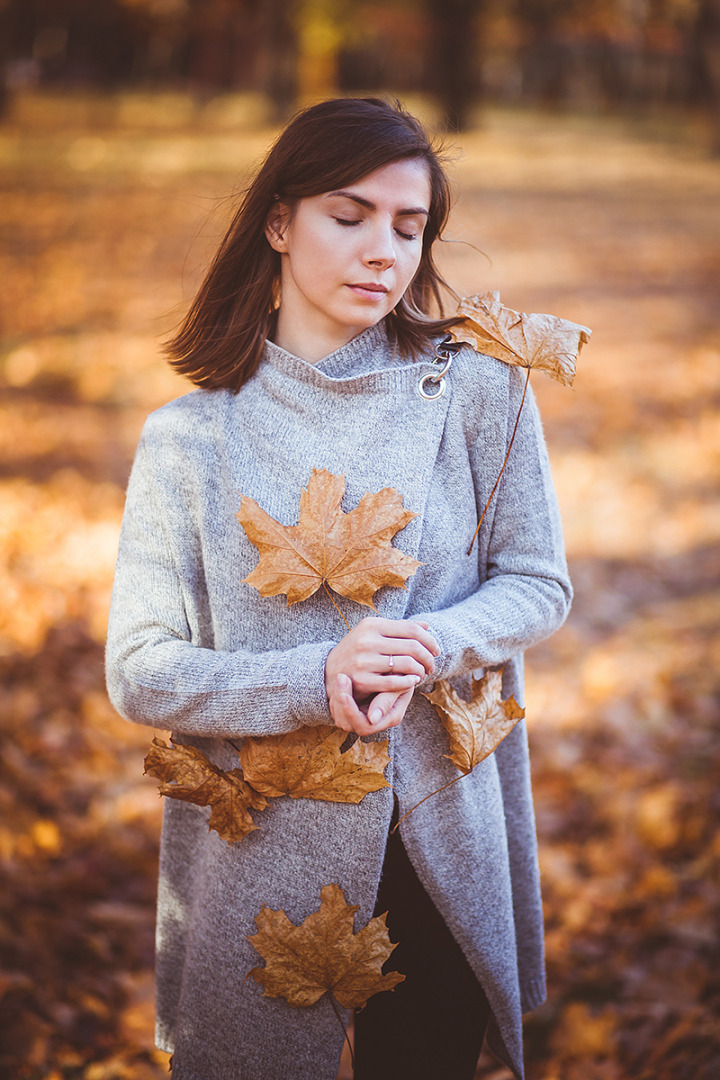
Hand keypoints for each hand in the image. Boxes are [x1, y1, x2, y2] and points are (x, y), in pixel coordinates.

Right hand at [325, 617, 439, 702]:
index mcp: (372, 625)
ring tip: (422, 674)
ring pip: (406, 664)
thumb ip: (399, 629)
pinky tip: (413, 682)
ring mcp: (363, 661)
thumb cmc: (356, 651)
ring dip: (420, 671)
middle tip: (432, 665)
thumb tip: (426, 626)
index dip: (429, 640)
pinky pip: (394, 681)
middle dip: (428, 657)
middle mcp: (367, 640)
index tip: (436, 650)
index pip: (411, 629)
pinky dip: (408, 682)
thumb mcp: (373, 634)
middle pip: (412, 646)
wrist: (328, 672)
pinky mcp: (362, 680)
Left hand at [329, 675, 414, 734]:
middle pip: (347, 724)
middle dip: (340, 704)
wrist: (404, 668)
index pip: (364, 726)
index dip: (352, 712)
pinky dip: (337, 695)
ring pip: (340, 718)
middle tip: (341, 678)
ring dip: (337, 698)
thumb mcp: (401, 685)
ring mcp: (363, 715)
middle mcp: (374, 721)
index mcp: (388, 718)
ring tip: (342, 676)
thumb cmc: (406, 675)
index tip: (344, 694)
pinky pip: (338, 708)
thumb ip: (387, 701)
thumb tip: (373, 719)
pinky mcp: (355, 707)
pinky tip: (342, 678)